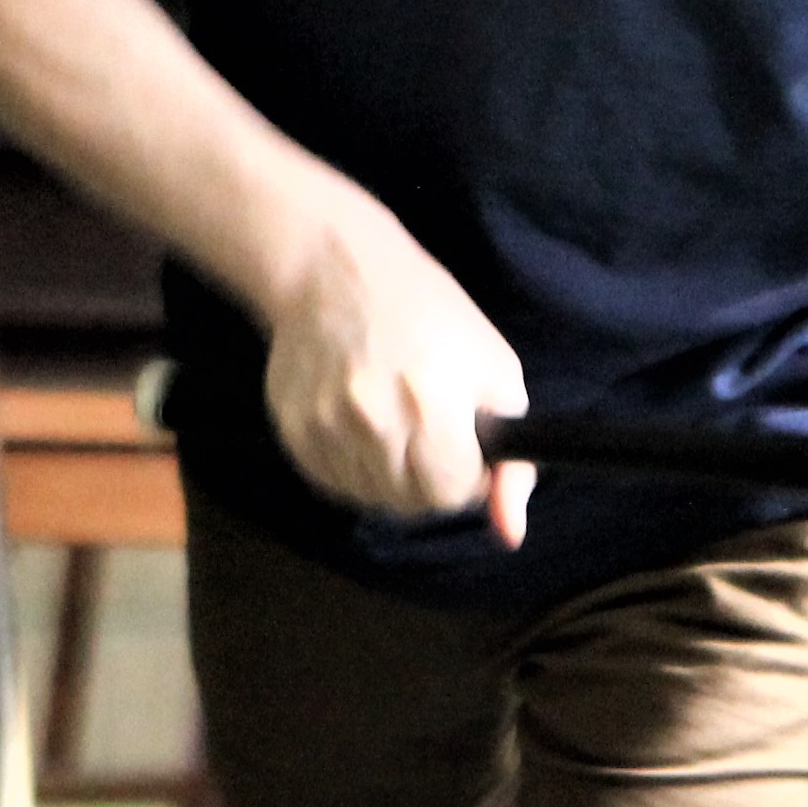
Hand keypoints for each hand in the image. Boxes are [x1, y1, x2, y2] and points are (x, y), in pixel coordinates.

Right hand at [260, 193, 532, 544]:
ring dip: (390, 473)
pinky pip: (334, 482)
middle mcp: (371, 421)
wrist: (336, 271)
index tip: (463, 443)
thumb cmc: (429, 315)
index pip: (452, 494)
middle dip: (430, 477)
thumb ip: (513, 464)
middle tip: (430, 427)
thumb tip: (510, 534)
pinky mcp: (294, 432)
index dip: (466, 474)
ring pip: (371, 499)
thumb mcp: (496, 374)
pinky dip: (354, 464)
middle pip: (412, 503)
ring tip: (394, 417)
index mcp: (429, 405)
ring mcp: (326, 428)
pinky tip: (361, 420)